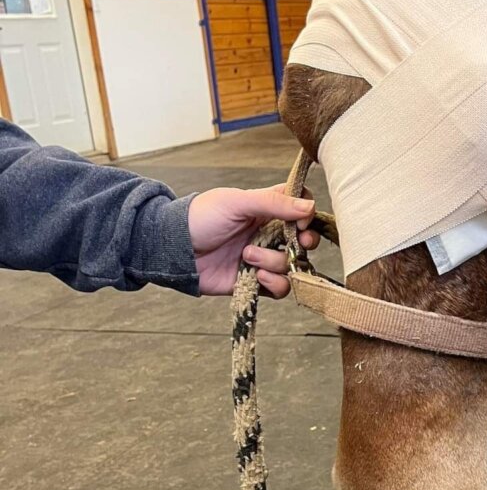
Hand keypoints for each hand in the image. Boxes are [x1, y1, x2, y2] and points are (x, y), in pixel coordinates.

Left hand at [188, 184, 320, 297]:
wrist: (173, 249)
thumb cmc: (201, 218)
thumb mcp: (237, 202)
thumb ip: (274, 202)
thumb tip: (310, 206)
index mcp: (268, 209)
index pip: (302, 208)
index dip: (307, 215)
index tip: (301, 220)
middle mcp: (270, 233)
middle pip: (305, 240)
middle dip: (305, 243)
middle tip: (298, 243)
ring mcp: (264, 258)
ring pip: (292, 265)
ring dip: (275, 261)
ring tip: (248, 256)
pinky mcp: (255, 281)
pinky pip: (281, 287)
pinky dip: (275, 283)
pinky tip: (256, 275)